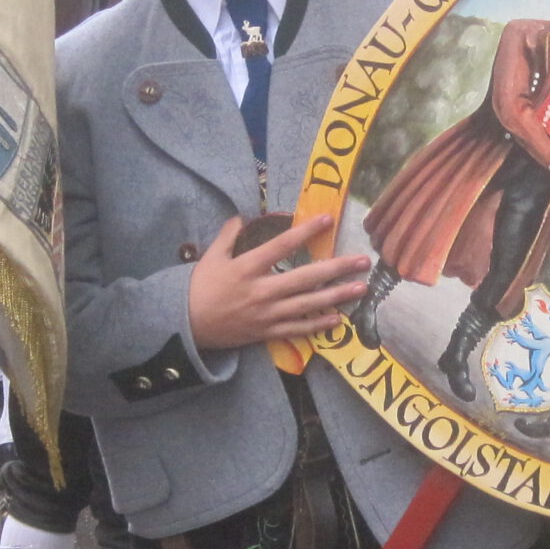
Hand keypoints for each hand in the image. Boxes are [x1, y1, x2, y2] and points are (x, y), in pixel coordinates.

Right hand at [187, 212, 369, 350]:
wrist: (186, 325)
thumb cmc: (199, 288)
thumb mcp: (211, 257)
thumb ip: (228, 235)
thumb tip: (242, 215)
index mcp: (247, 268)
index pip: (282, 246)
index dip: (306, 231)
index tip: (327, 219)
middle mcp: (261, 291)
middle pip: (305, 277)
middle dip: (337, 268)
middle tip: (363, 261)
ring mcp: (266, 314)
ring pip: (308, 304)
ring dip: (337, 296)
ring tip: (361, 288)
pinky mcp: (266, 332)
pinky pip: (297, 329)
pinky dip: (317, 324)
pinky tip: (337, 318)